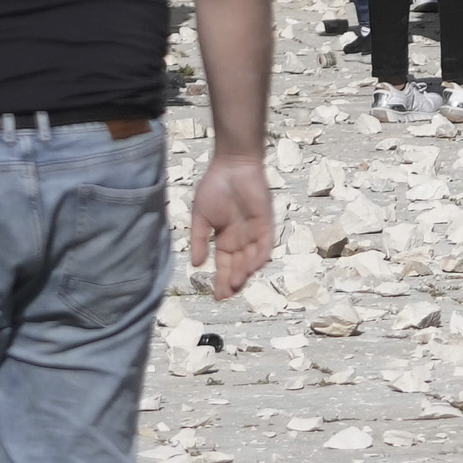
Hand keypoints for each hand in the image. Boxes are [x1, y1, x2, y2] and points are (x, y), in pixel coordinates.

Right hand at [189, 151, 274, 294]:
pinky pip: (265, 244)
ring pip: (253, 259)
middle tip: (224, 296)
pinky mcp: (266, 222)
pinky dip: (259, 256)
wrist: (231, 165)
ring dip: (245, 272)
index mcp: (227, 239)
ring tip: (235, 284)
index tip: (216, 297)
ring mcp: (255, 231)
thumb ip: (199, 240)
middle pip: (239, 266)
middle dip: (232, 282)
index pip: (225, 265)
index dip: (221, 281)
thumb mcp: (201, 218)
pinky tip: (251, 268)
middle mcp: (242, 239)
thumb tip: (196, 265)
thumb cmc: (215, 187)